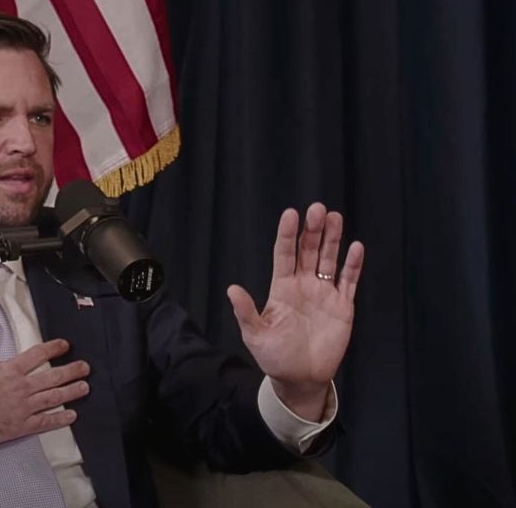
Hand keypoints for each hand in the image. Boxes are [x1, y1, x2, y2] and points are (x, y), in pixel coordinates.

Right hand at [0, 318, 90, 445]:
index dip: (53, 348)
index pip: (37, 355)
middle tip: (85, 368)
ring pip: (53, 398)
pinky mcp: (19, 426)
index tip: (64, 345)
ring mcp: (22, 407)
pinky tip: (71, 416)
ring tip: (84, 388)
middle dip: (71, 371)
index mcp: (9, 369)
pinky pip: (44, 422)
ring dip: (71, 392)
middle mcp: (20, 387)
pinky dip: (59, 419)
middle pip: (52, 377)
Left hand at [227, 203, 364, 420]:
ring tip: (334, 217)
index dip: (288, 235)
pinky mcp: (342, 306)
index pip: (285, 255)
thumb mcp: (256, 335)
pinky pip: (348, 281)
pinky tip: (355, 247)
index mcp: (281, 289)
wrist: (300, 378)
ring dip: (332, 239)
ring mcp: (323, 294)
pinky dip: (352, 265)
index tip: (291, 214)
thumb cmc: (274, 356)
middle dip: (313, 230)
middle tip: (317, 209)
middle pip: (308, 251)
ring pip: (328, 260)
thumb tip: (232, 289)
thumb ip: (247, 312)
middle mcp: (303, 285)